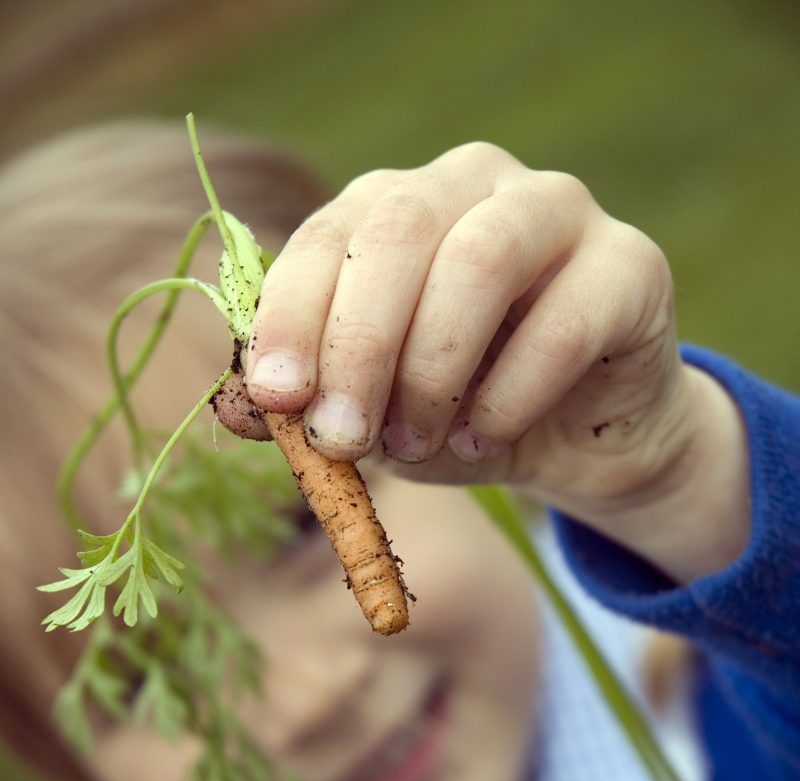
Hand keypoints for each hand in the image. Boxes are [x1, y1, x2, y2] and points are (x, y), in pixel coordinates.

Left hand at [247, 143, 748, 580]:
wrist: (576, 439)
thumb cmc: (458, 412)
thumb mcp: (371, 415)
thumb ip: (310, 404)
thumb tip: (239, 409)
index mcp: (396, 206)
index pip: (327, 235)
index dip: (290, 315)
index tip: (276, 398)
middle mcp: (472, 183)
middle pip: (398, 232)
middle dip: (356, 345)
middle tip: (342, 437)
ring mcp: (557, 211)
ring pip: (479, 260)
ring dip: (431, 370)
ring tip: (415, 445)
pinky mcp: (630, 265)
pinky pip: (562, 324)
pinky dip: (507, 398)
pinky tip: (483, 442)